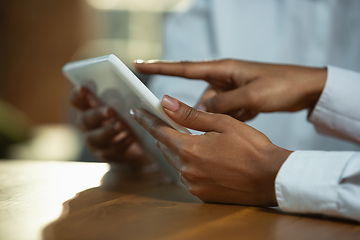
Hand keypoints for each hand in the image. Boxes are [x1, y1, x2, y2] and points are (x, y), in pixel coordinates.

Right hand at [70, 86, 154, 169]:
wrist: (139, 143)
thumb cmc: (128, 116)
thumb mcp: (125, 105)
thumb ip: (120, 97)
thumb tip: (125, 89)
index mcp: (89, 108)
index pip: (77, 101)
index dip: (78, 94)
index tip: (83, 87)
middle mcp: (87, 126)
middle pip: (85, 119)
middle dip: (97, 114)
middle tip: (111, 110)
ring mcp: (94, 142)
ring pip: (94, 138)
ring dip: (108, 131)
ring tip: (122, 125)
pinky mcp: (105, 155)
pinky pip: (110, 151)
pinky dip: (120, 144)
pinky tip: (130, 137)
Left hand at [131, 95, 292, 205]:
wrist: (272, 178)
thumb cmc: (252, 148)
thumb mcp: (222, 123)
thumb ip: (190, 114)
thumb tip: (166, 102)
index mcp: (189, 149)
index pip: (159, 131)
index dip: (146, 120)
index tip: (136, 112)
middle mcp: (187, 170)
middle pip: (165, 148)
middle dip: (163, 134)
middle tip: (164, 122)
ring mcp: (194, 185)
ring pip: (176, 163)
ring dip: (177, 150)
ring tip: (187, 139)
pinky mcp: (202, 195)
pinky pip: (187, 176)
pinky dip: (188, 165)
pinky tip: (201, 158)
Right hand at [134, 59, 326, 120]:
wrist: (307, 88)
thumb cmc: (281, 85)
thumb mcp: (251, 96)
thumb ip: (222, 103)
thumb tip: (199, 111)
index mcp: (223, 68)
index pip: (184, 67)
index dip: (159, 67)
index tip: (138, 65)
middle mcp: (223, 77)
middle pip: (201, 97)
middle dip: (204, 111)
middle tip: (220, 118)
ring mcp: (231, 89)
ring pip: (214, 108)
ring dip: (223, 118)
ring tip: (244, 115)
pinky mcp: (239, 100)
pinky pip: (226, 113)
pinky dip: (234, 119)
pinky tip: (249, 117)